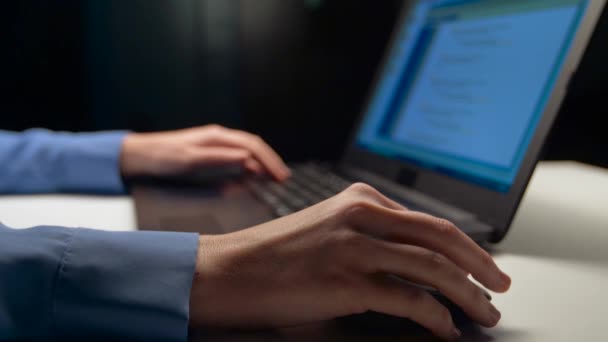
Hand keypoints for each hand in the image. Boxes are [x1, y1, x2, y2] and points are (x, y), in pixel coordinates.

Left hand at [120, 125, 289, 180]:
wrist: (141, 156)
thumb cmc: (163, 157)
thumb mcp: (191, 160)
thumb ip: (219, 159)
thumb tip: (246, 158)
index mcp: (218, 137)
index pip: (252, 146)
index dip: (269, 160)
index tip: (280, 176)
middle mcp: (219, 139)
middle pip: (254, 147)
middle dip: (270, 162)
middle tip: (283, 179)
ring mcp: (215, 146)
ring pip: (247, 153)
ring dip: (262, 165)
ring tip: (274, 179)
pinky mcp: (210, 156)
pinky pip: (236, 160)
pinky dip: (249, 169)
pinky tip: (253, 178)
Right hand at [189, 183, 510, 339]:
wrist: (228, 270)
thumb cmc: (273, 254)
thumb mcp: (326, 228)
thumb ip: (368, 234)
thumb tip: (414, 260)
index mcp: (359, 200)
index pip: (427, 220)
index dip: (463, 245)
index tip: (480, 264)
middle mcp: (361, 216)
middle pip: (441, 236)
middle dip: (480, 263)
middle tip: (501, 284)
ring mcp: (355, 247)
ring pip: (433, 266)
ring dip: (468, 293)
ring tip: (485, 312)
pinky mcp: (347, 281)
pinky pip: (410, 298)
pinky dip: (436, 315)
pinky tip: (445, 328)